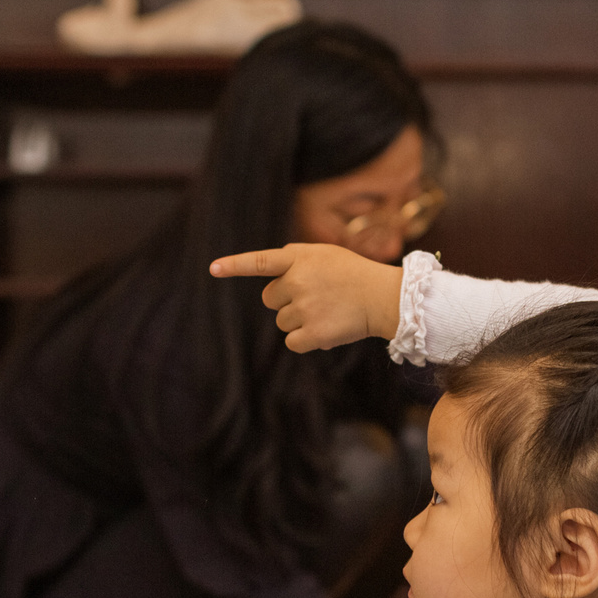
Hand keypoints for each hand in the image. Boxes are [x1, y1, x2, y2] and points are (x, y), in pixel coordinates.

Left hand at [209, 244, 403, 351]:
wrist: (384, 297)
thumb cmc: (354, 275)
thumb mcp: (325, 256)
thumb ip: (296, 262)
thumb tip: (271, 282)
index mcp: (299, 257)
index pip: (260, 261)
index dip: (235, 265)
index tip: (213, 269)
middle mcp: (297, 280)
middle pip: (270, 299)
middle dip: (286, 301)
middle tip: (315, 297)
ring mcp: (304, 307)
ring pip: (282, 322)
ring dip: (299, 320)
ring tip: (327, 310)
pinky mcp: (312, 332)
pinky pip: (292, 342)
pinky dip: (305, 340)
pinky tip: (326, 328)